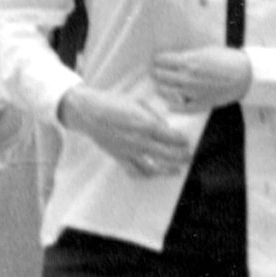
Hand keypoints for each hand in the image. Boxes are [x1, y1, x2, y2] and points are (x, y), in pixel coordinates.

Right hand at [58, 86, 195, 178]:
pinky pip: (136, 172)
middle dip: (182, 157)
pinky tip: (154, 173)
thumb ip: (153, 115)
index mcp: (144, 123)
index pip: (171, 137)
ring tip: (177, 170)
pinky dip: (147, 175)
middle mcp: (139, 139)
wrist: (87, 111)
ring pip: (155, 167)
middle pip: (168, 154)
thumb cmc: (112, 103)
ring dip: (169, 170)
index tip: (187, 141)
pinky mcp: (120, 158)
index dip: (182, 140)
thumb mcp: (136, 101)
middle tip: (188, 156)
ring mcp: (130, 151)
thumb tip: (165, 127)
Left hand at [150, 48, 251, 112]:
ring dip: (163, 86)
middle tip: (158, 71)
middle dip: (158, 71)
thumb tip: (173, 58)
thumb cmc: (227, 59)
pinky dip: (173, 105)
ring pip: (166, 90)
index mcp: (188, 62)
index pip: (161, 60)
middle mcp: (187, 78)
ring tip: (163, 83)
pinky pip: (181, 108)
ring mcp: (193, 92)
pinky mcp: (201, 103)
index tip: (159, 60)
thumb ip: (187, 56)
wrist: (246, 75)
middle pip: (160, 75)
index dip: (159, 59)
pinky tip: (169, 103)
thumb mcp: (204, 51)